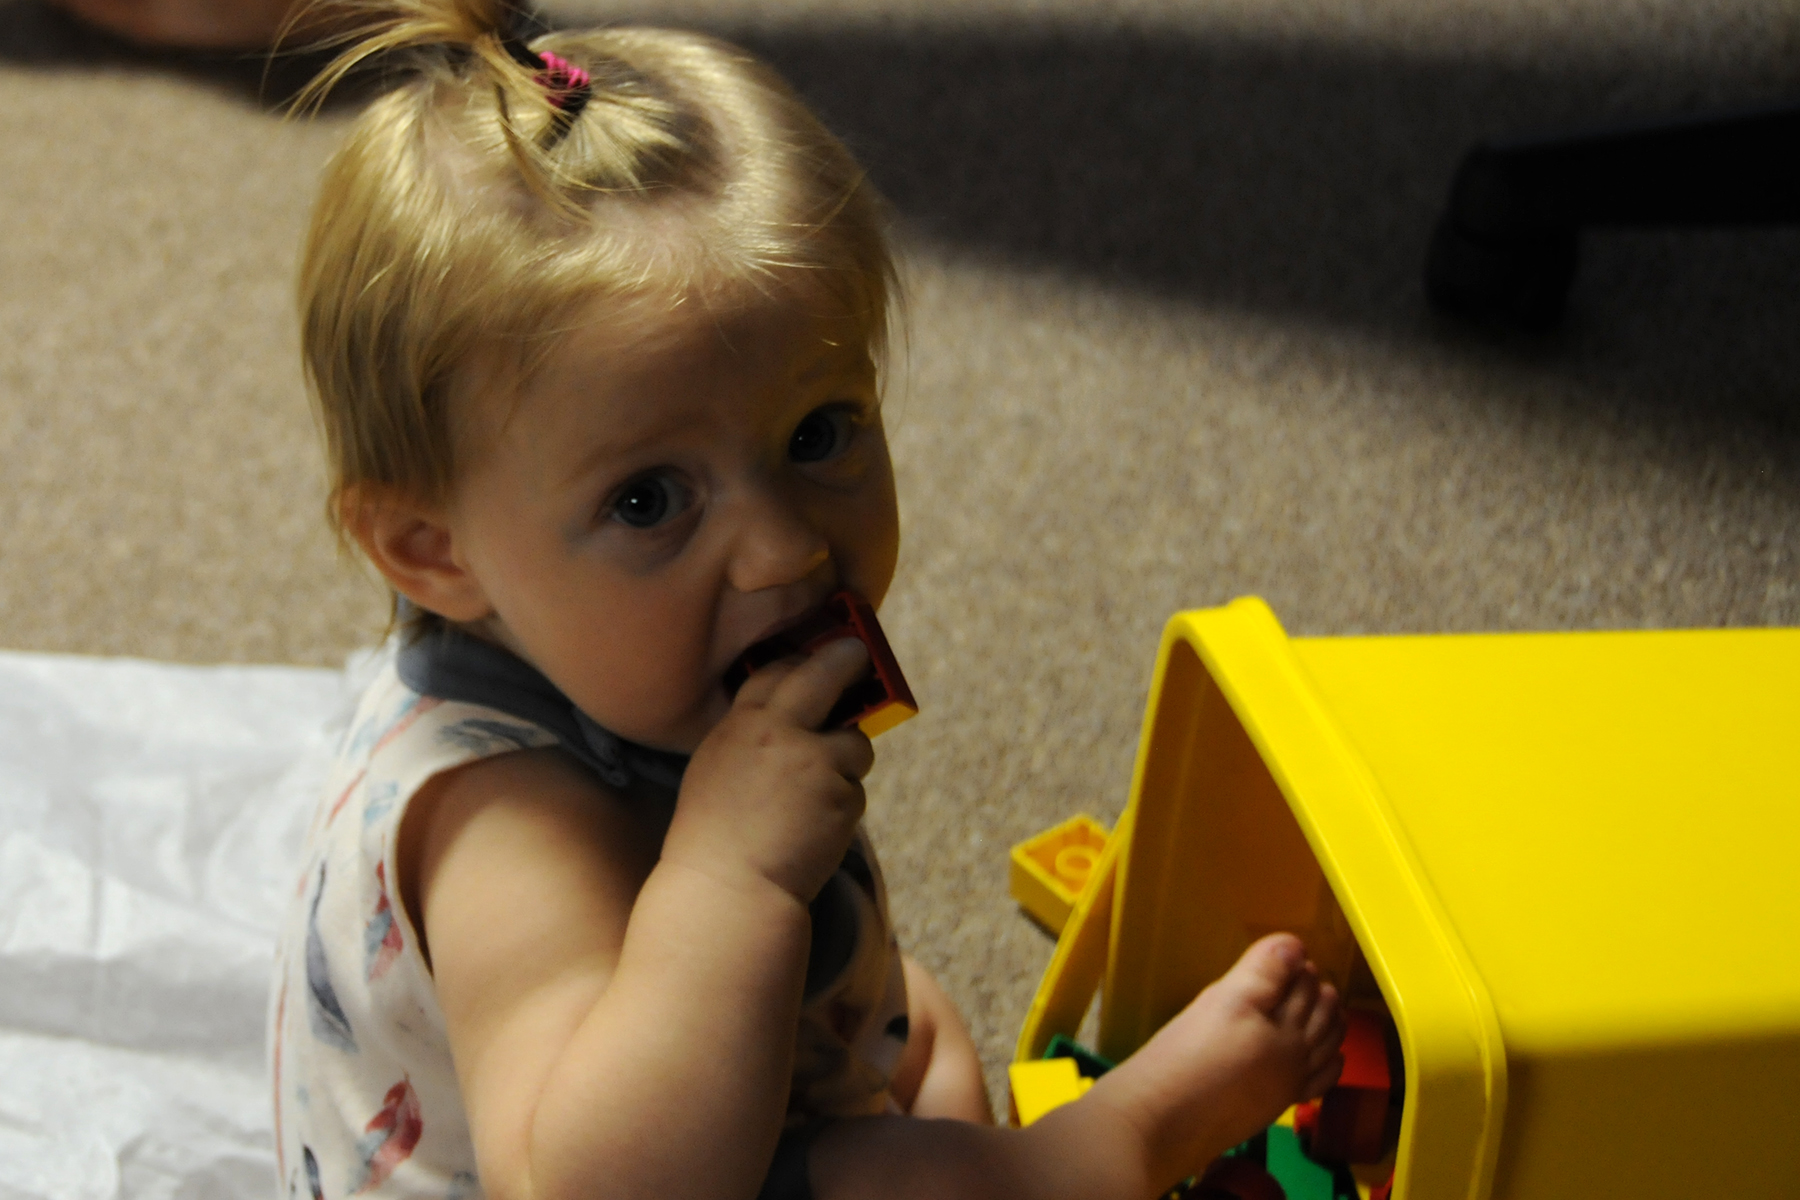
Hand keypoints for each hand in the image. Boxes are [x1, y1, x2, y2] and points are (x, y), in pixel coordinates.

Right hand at [663, 638, 875, 904]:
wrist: (728, 888)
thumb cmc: (714, 836)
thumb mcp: (717, 767)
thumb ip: (751, 737)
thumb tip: (790, 719)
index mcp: (743, 725)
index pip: (778, 671)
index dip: (800, 661)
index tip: (817, 658)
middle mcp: (781, 732)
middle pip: (825, 675)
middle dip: (846, 659)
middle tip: (859, 653)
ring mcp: (816, 762)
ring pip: (854, 744)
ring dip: (847, 762)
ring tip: (814, 799)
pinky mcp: (843, 796)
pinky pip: (855, 790)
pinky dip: (842, 806)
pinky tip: (813, 830)